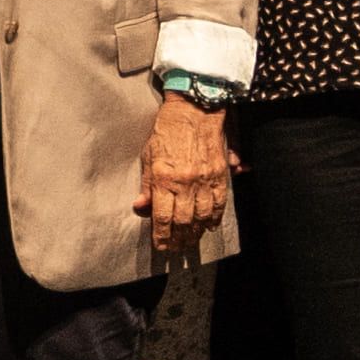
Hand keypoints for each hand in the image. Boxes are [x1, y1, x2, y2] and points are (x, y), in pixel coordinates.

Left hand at [141, 96, 233, 248]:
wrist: (194, 111)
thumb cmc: (166, 133)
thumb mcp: (147, 157)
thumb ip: (146, 186)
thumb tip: (140, 208)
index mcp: (163, 178)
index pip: (162, 217)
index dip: (161, 236)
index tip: (160, 247)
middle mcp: (185, 182)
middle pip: (184, 221)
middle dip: (179, 238)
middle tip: (176, 249)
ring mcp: (204, 180)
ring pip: (203, 216)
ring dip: (197, 232)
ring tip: (191, 241)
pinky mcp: (220, 175)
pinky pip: (220, 203)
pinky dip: (215, 217)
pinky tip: (210, 226)